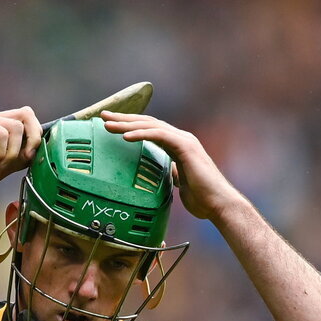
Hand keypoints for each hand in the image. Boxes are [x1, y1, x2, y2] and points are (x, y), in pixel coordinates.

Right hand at [0, 107, 43, 197]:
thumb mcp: (2, 168)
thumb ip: (19, 158)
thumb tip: (37, 152)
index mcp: (0, 128)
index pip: (27, 119)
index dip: (36, 136)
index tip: (31, 157)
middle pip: (27, 114)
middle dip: (33, 138)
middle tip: (25, 157)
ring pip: (16, 126)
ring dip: (12, 152)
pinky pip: (2, 133)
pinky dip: (0, 152)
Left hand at [101, 111, 246, 222]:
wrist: (218, 204)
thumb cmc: (201, 199)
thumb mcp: (179, 185)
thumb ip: (170, 176)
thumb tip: (159, 177)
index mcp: (177, 146)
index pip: (150, 131)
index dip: (131, 126)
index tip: (112, 126)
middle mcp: (181, 138)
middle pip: (147, 123)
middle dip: (124, 119)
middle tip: (103, 116)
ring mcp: (184, 140)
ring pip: (150, 126)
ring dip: (127, 124)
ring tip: (108, 124)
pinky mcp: (185, 147)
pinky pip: (159, 136)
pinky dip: (141, 134)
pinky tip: (126, 136)